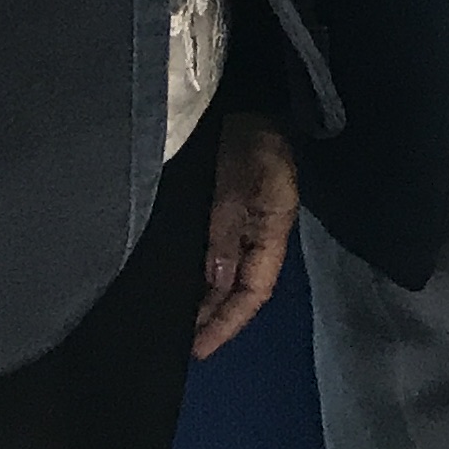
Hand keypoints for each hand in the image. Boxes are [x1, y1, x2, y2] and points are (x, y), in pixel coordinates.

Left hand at [194, 115, 298, 356]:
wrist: (248, 99)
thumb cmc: (251, 139)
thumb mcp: (242, 181)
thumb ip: (227, 228)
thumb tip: (215, 280)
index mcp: (271, 233)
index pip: (252, 292)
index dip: (227, 323)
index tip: (198, 349)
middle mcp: (258, 237)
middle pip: (237, 291)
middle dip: (213, 321)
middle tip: (179, 347)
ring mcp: (242, 226)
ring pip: (224, 278)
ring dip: (205, 303)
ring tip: (176, 327)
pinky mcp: (225, 213)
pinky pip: (215, 257)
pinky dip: (200, 278)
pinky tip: (181, 288)